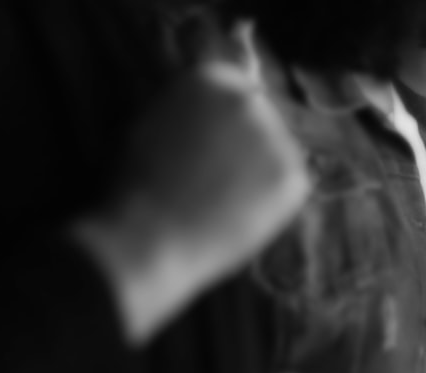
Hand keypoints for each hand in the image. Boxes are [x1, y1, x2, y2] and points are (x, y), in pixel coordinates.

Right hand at [74, 23, 307, 344]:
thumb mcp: (151, 130)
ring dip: (265, 175)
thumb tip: (220, 101)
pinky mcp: (292, 174)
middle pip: (265, 119)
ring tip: (224, 205)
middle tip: (218, 188)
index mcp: (209, 80)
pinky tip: (243, 215)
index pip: (239, 88)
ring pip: (281, 152)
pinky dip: (276, 200)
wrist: (150, 239)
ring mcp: (275, 135)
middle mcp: (249, 97)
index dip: (230, 129)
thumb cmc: (132, 192)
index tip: (216, 158)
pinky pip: (292, 183)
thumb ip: (189, 111)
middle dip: (251, 150)